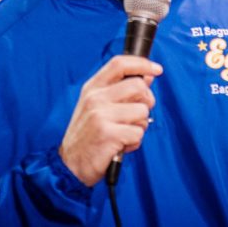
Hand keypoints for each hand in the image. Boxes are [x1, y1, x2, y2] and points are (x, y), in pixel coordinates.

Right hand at [58, 55, 162, 185]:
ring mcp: (101, 115)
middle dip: (147, 101)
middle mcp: (95, 98)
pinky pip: (138, 133)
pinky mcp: (108, 134)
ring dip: (140, 126)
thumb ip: (121, 90)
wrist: (70, 164)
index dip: (142, 63)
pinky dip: (134, 142)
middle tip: (138, 114)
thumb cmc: (87, 135)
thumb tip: (146, 77)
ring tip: (124, 133)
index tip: (156, 69)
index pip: (119, 64)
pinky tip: (121, 145)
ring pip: (142, 112)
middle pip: (138, 86)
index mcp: (92, 88)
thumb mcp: (98, 106)